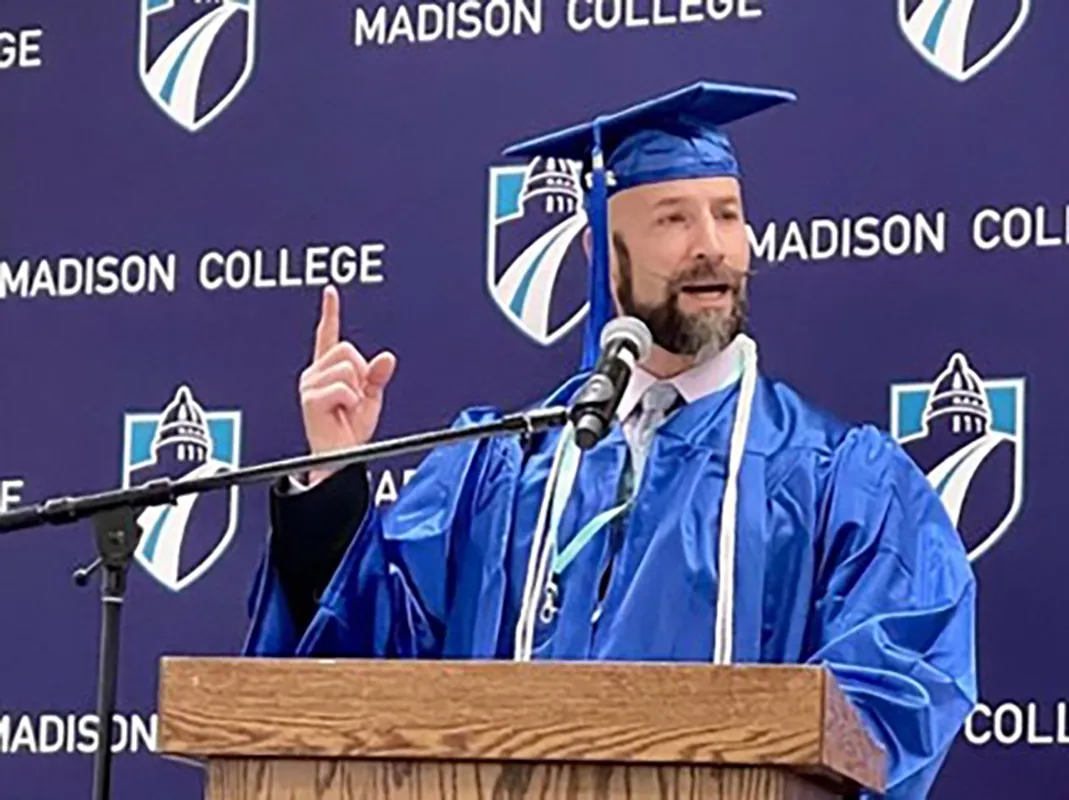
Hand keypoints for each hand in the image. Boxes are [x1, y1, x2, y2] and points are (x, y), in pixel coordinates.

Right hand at [298, 285, 396, 486]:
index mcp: (327, 370)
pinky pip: (344, 387)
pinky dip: (351, 401)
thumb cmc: (350, 432)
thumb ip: (377, 376)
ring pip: (348, 368)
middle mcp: (315, 374)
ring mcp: (310, 385)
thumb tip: (387, 357)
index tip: (330, 291)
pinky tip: (341, 412)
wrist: (339, 458)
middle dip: (360, 372)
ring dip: (355, 390)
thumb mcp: (370, 399)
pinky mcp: (310, 398)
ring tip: (346, 407)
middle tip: (354, 397)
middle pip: (347, 349)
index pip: (328, 334)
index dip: (330, 311)